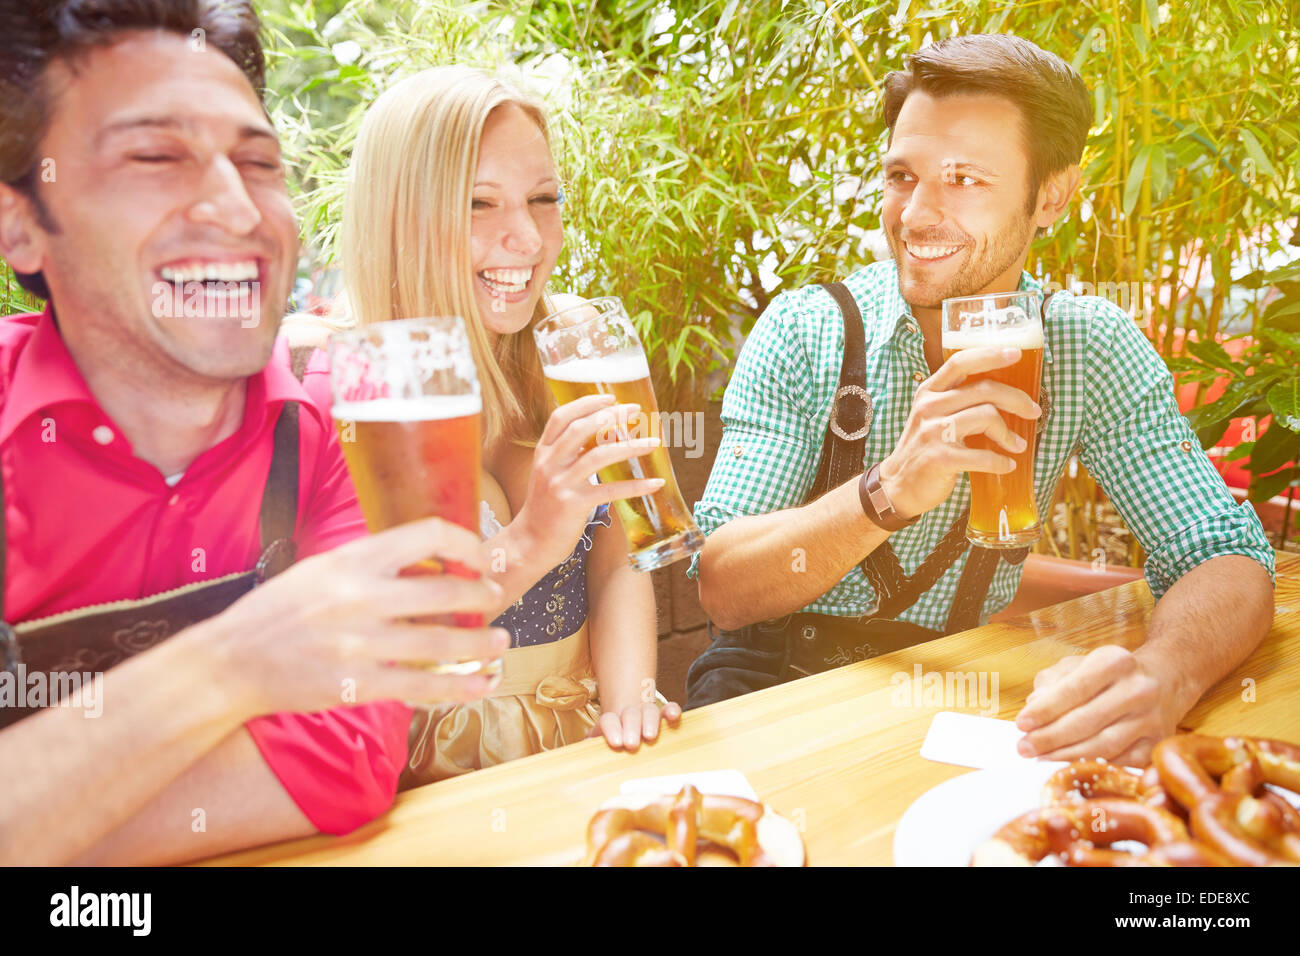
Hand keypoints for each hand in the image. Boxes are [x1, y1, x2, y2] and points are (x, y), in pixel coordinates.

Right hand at [210, 517, 510, 717]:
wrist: (230, 662)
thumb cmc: (278, 612)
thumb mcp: (321, 569)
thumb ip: (370, 563)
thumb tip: (424, 561)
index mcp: (352, 559)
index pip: (427, 535)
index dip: (465, 544)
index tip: (480, 557)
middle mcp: (359, 596)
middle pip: (446, 593)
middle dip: (483, 596)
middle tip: (496, 598)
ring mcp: (359, 643)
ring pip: (443, 643)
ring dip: (481, 644)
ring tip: (500, 643)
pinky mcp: (357, 684)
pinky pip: (423, 686)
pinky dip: (459, 687)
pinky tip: (481, 684)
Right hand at [510, 393, 664, 567]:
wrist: (531, 542)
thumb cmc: (547, 506)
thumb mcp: (550, 473)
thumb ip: (568, 453)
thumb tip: (602, 433)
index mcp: (543, 452)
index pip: (561, 417)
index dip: (586, 403)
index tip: (610, 397)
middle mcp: (549, 463)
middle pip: (581, 429)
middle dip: (611, 416)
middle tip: (635, 411)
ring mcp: (560, 484)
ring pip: (598, 456)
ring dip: (630, 446)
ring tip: (654, 442)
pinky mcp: (574, 505)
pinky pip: (610, 491)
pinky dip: (636, 486)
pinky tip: (655, 483)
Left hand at [587, 698, 682, 752]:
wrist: (626, 722)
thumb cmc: (614, 739)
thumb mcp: (600, 742)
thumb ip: (591, 746)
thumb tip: (582, 752)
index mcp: (612, 721)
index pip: (609, 720)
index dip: (612, 729)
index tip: (616, 743)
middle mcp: (629, 714)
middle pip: (630, 715)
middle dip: (631, 727)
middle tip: (631, 743)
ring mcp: (647, 713)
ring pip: (649, 711)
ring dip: (650, 722)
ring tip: (650, 735)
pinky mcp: (663, 715)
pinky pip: (668, 709)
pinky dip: (671, 710)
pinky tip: (673, 717)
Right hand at [877, 347, 1040, 520]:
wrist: (898, 485)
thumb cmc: (924, 448)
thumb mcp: (932, 416)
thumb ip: (957, 401)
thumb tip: (1003, 392)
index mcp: (929, 391)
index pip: (961, 362)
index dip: (990, 354)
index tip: (1016, 353)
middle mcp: (929, 407)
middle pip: (983, 389)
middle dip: (1016, 399)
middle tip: (1033, 411)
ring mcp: (932, 432)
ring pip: (986, 416)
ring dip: (1008, 434)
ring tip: (1017, 445)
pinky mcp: (939, 458)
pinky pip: (982, 455)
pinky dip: (1000, 462)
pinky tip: (1006, 465)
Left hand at [1014, 645, 1184, 765]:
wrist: (1165, 680)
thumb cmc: (1110, 674)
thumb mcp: (1080, 664)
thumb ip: (1052, 682)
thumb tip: (1034, 708)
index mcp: (1116, 662)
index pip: (1074, 689)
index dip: (1045, 709)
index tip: (1021, 724)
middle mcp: (1139, 689)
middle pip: (1087, 721)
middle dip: (1049, 737)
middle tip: (1023, 747)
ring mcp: (1152, 718)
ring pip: (1103, 745)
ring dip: (1065, 755)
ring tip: (1039, 757)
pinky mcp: (1158, 743)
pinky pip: (1119, 761)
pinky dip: (1091, 764)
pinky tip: (1068, 764)